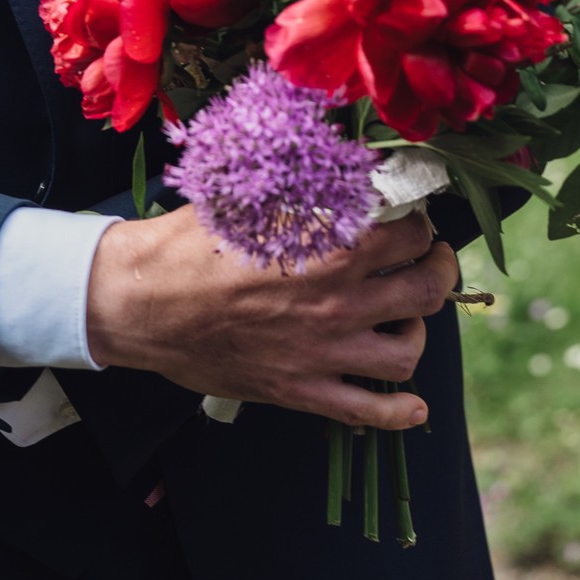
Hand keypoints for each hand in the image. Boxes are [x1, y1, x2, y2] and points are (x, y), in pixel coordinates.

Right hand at [86, 208, 455, 431]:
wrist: (141, 303)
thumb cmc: (190, 243)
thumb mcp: (250, 198)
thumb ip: (303, 189)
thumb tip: (340, 167)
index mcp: (330, 249)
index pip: (410, 233)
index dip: (418, 221)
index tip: (411, 218)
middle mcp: (338, 302)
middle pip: (425, 289)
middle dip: (437, 269)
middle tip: (428, 259)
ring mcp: (324, 353)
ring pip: (408, 350)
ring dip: (417, 328)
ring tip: (405, 315)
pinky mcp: (302, 391)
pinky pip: (369, 411)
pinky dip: (400, 412)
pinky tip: (413, 404)